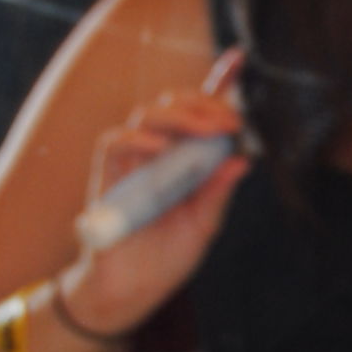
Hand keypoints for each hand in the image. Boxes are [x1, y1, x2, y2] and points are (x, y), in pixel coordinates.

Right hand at [59, 50, 251, 335]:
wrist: (132, 292)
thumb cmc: (166, 257)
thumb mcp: (204, 224)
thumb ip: (218, 191)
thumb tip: (243, 158)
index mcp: (184, 159)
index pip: (199, 113)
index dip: (216, 83)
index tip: (238, 59)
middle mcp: (157, 153)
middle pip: (173, 105)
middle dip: (204, 102)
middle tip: (231, 119)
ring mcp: (131, 163)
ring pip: (147, 116)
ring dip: (180, 116)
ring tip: (208, 129)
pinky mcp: (108, 178)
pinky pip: (115, 144)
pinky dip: (138, 139)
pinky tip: (162, 147)